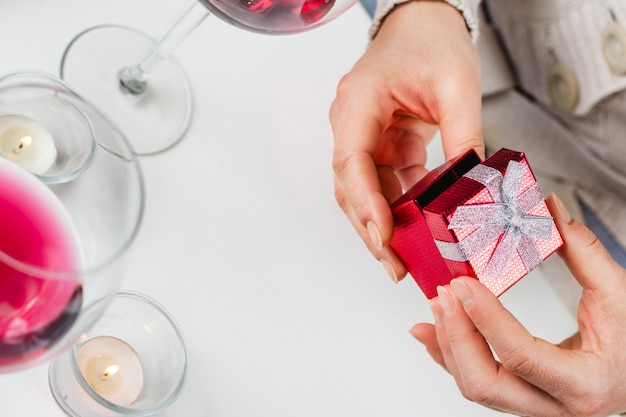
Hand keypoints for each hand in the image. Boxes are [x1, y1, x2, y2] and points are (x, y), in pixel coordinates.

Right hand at [330, 0, 483, 281]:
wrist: (424, 23)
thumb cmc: (430, 41)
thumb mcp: (457, 85)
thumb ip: (463, 135)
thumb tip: (471, 188)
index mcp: (359, 102)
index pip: (351, 161)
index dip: (365, 203)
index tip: (383, 235)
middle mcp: (351, 123)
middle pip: (351, 186)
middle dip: (371, 228)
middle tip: (396, 264)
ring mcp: (363, 136)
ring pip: (363, 191)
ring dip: (382, 225)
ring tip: (406, 258)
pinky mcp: (380, 145)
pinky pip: (384, 184)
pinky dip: (398, 209)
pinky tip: (416, 231)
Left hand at [411, 193, 625, 416]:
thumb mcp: (618, 293)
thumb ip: (583, 249)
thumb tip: (549, 207)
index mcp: (585, 383)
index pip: (521, 356)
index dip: (486, 319)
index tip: (462, 285)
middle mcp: (556, 405)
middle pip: (485, 384)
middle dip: (456, 336)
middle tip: (443, 295)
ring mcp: (535, 406)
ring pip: (475, 387)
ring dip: (448, 343)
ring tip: (436, 303)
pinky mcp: (521, 396)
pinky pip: (476, 381)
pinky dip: (448, 355)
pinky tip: (430, 331)